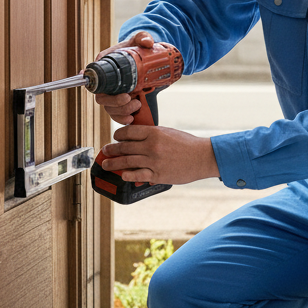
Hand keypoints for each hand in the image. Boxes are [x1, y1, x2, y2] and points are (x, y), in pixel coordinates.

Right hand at [93, 30, 174, 125]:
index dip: (90, 82)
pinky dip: (123, 119)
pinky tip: (132, 117)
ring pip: (109, 109)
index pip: (93, 75)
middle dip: (114, 102)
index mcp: (106, 64)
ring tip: (137, 105)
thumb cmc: (138, 47)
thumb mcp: (141, 39)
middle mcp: (107, 81)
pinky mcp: (121, 102)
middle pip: (101, 97)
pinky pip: (117, 115)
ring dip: (121, 111)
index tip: (100, 88)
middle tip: (129, 98)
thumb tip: (147, 42)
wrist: (149, 59)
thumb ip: (143, 37)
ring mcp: (113, 94)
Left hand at [100, 124, 219, 185]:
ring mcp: (154, 161)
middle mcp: (152, 146)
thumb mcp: (169, 132)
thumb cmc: (188, 144)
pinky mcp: (157, 174)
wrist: (202, 157)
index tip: (115, 137)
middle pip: (125, 147)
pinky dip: (127, 174)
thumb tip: (137, 139)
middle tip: (106, 150)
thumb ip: (153, 135)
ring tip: (106, 164)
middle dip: (112, 149)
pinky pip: (137, 175)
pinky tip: (122, 174)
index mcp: (154, 133)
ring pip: (127, 162)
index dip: (118, 135)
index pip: (129, 132)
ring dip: (114, 163)